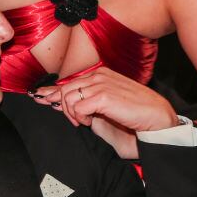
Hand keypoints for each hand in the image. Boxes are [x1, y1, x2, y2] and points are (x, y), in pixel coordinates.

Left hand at [45, 68, 177, 131]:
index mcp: (101, 74)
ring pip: (67, 97)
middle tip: (76, 122)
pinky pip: (77, 107)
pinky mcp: (103, 96)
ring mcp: (101, 83)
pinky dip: (80, 118)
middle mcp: (99, 75)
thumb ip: (86, 104)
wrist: (157, 119)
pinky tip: (90, 122)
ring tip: (85, 123)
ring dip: (72, 114)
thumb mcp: (106, 107)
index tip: (39, 98)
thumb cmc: (135, 116)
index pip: (69, 81)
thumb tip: (64, 106)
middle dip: (61, 107)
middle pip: (64, 89)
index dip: (51, 91)